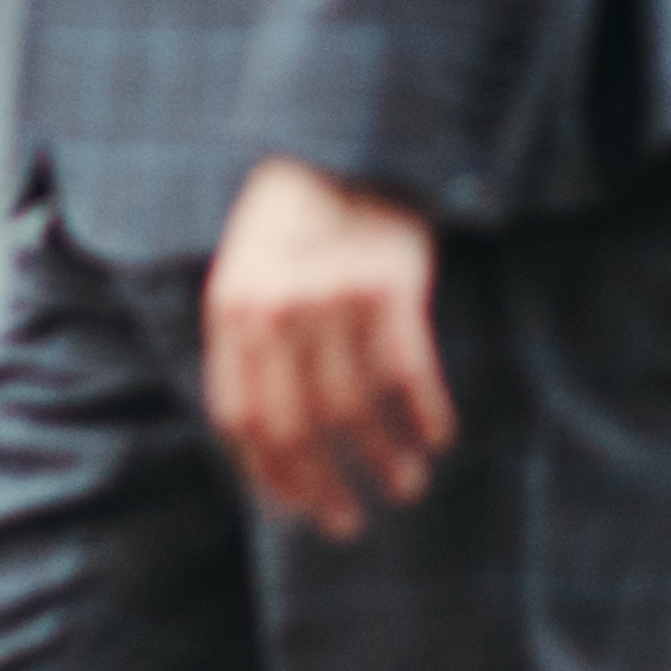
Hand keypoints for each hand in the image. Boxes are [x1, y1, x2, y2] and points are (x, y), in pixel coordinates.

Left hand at [200, 158, 455, 541]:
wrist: (346, 148)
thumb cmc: (294, 228)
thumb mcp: (248, 280)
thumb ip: (248, 351)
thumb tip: (262, 454)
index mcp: (231, 311)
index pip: (242, 418)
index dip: (268, 474)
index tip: (297, 512)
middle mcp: (276, 307)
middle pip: (298, 424)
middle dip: (324, 485)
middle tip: (349, 522)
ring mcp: (333, 295)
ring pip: (357, 406)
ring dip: (384, 458)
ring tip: (406, 486)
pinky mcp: (391, 284)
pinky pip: (409, 370)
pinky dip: (426, 412)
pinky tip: (440, 438)